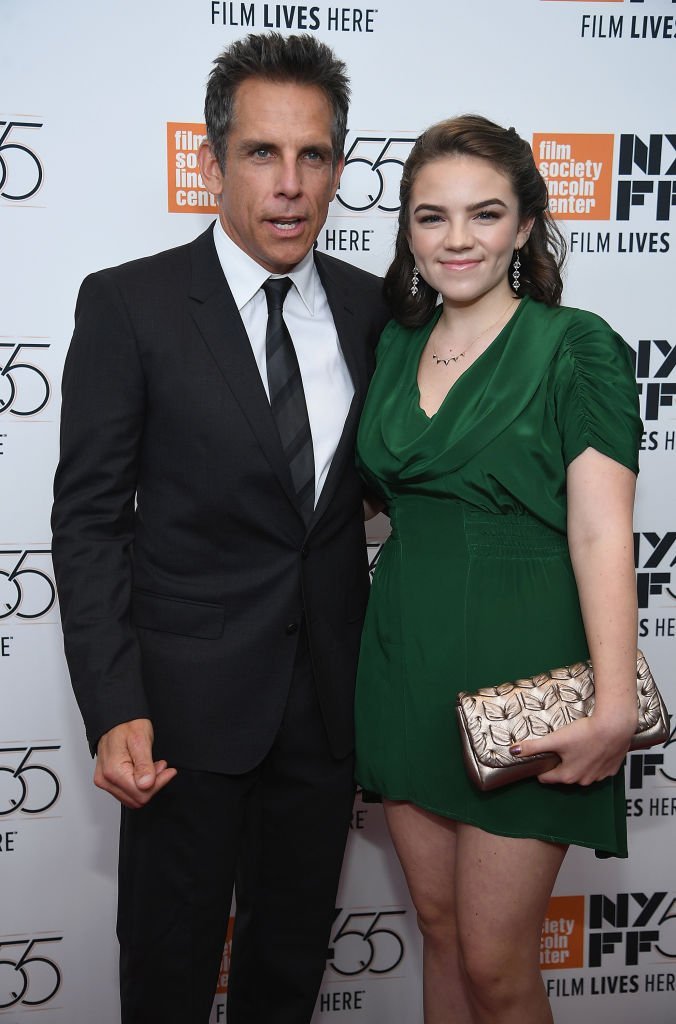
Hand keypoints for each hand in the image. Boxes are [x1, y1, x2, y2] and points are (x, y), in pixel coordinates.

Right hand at [94, 718, 176, 807]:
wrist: (116, 719)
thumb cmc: (127, 725)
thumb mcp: (141, 741)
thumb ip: (144, 765)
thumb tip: (146, 785)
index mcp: (113, 771)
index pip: (141, 794)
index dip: (158, 783)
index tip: (167, 771)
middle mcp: (105, 779)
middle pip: (137, 799)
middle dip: (154, 784)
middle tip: (161, 767)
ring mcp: (105, 781)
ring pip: (132, 798)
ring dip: (147, 785)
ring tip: (154, 766)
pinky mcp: (107, 780)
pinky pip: (126, 792)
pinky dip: (139, 784)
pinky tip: (146, 770)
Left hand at [511, 710, 636, 786]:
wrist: (614, 727)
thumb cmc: (585, 733)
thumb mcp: (555, 739)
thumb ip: (534, 747)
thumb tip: (513, 751)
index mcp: (568, 775)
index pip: (547, 778)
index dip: (541, 768)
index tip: (539, 761)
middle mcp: (583, 780)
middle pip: (565, 776)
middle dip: (559, 765)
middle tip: (558, 749)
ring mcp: (599, 776)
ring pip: (582, 773)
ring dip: (578, 763)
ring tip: (576, 747)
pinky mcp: (612, 769)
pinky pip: (599, 769)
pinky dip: (594, 761)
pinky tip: (592, 749)